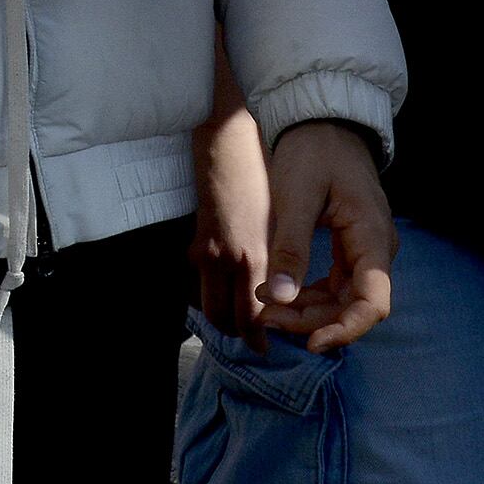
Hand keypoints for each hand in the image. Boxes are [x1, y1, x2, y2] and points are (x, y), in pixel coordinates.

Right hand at [191, 90, 270, 330]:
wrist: (224, 138)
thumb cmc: (261, 171)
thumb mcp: (281, 215)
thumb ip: (281, 256)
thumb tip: (288, 291)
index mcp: (253, 255)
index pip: (252, 315)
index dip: (259, 336)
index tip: (268, 345)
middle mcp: (224, 260)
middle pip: (224, 319)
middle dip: (239, 333)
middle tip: (257, 336)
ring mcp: (205, 252)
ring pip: (209, 305)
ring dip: (224, 316)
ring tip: (244, 316)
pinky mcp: (195, 242)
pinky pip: (203, 282)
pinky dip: (215, 292)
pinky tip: (230, 287)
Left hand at [256, 119, 395, 353]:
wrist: (321, 121)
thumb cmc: (313, 152)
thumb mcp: (297, 197)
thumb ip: (291, 247)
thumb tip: (281, 298)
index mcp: (373, 237)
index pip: (373, 302)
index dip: (346, 329)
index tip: (311, 344)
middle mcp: (376, 249)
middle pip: (353, 306)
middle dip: (311, 320)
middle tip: (265, 316)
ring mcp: (364, 250)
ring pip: (341, 300)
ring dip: (306, 311)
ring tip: (265, 306)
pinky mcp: (349, 249)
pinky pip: (333, 285)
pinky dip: (307, 295)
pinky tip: (277, 293)